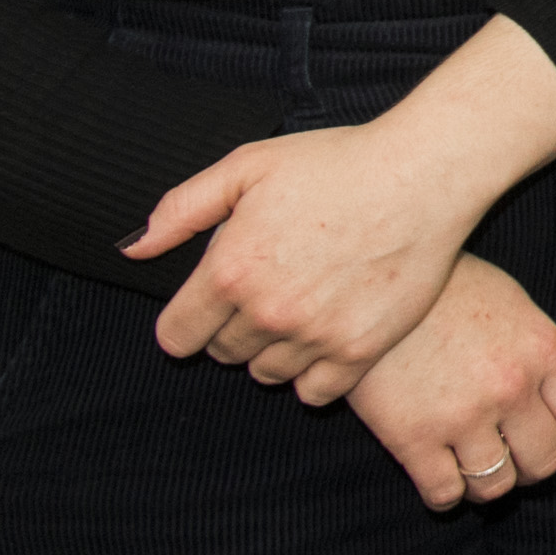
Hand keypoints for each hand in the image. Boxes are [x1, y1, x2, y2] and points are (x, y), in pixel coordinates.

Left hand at [134, 16, 555, 403]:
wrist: (424, 174)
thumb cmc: (336, 162)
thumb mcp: (248, 166)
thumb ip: (181, 210)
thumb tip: (131, 248)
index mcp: (229, 271)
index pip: (176, 337)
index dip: (187, 321)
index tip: (208, 306)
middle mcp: (266, 313)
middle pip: (223, 354)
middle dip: (234, 328)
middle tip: (268, 291)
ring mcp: (314, 337)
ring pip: (266, 373)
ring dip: (273, 350)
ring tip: (301, 310)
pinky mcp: (360, 351)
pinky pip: (314, 392)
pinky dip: (313, 374)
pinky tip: (325, 337)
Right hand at [346, 253, 555, 511]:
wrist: (374, 281)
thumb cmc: (448, 290)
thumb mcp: (514, 306)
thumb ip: (539, 356)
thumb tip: (555, 405)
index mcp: (544, 351)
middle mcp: (511, 387)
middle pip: (546, 463)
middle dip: (532, 468)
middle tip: (512, 458)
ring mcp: (462, 415)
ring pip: (496, 487)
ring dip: (488, 484)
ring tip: (473, 467)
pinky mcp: (412, 437)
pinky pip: (444, 495)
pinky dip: (445, 495)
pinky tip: (438, 475)